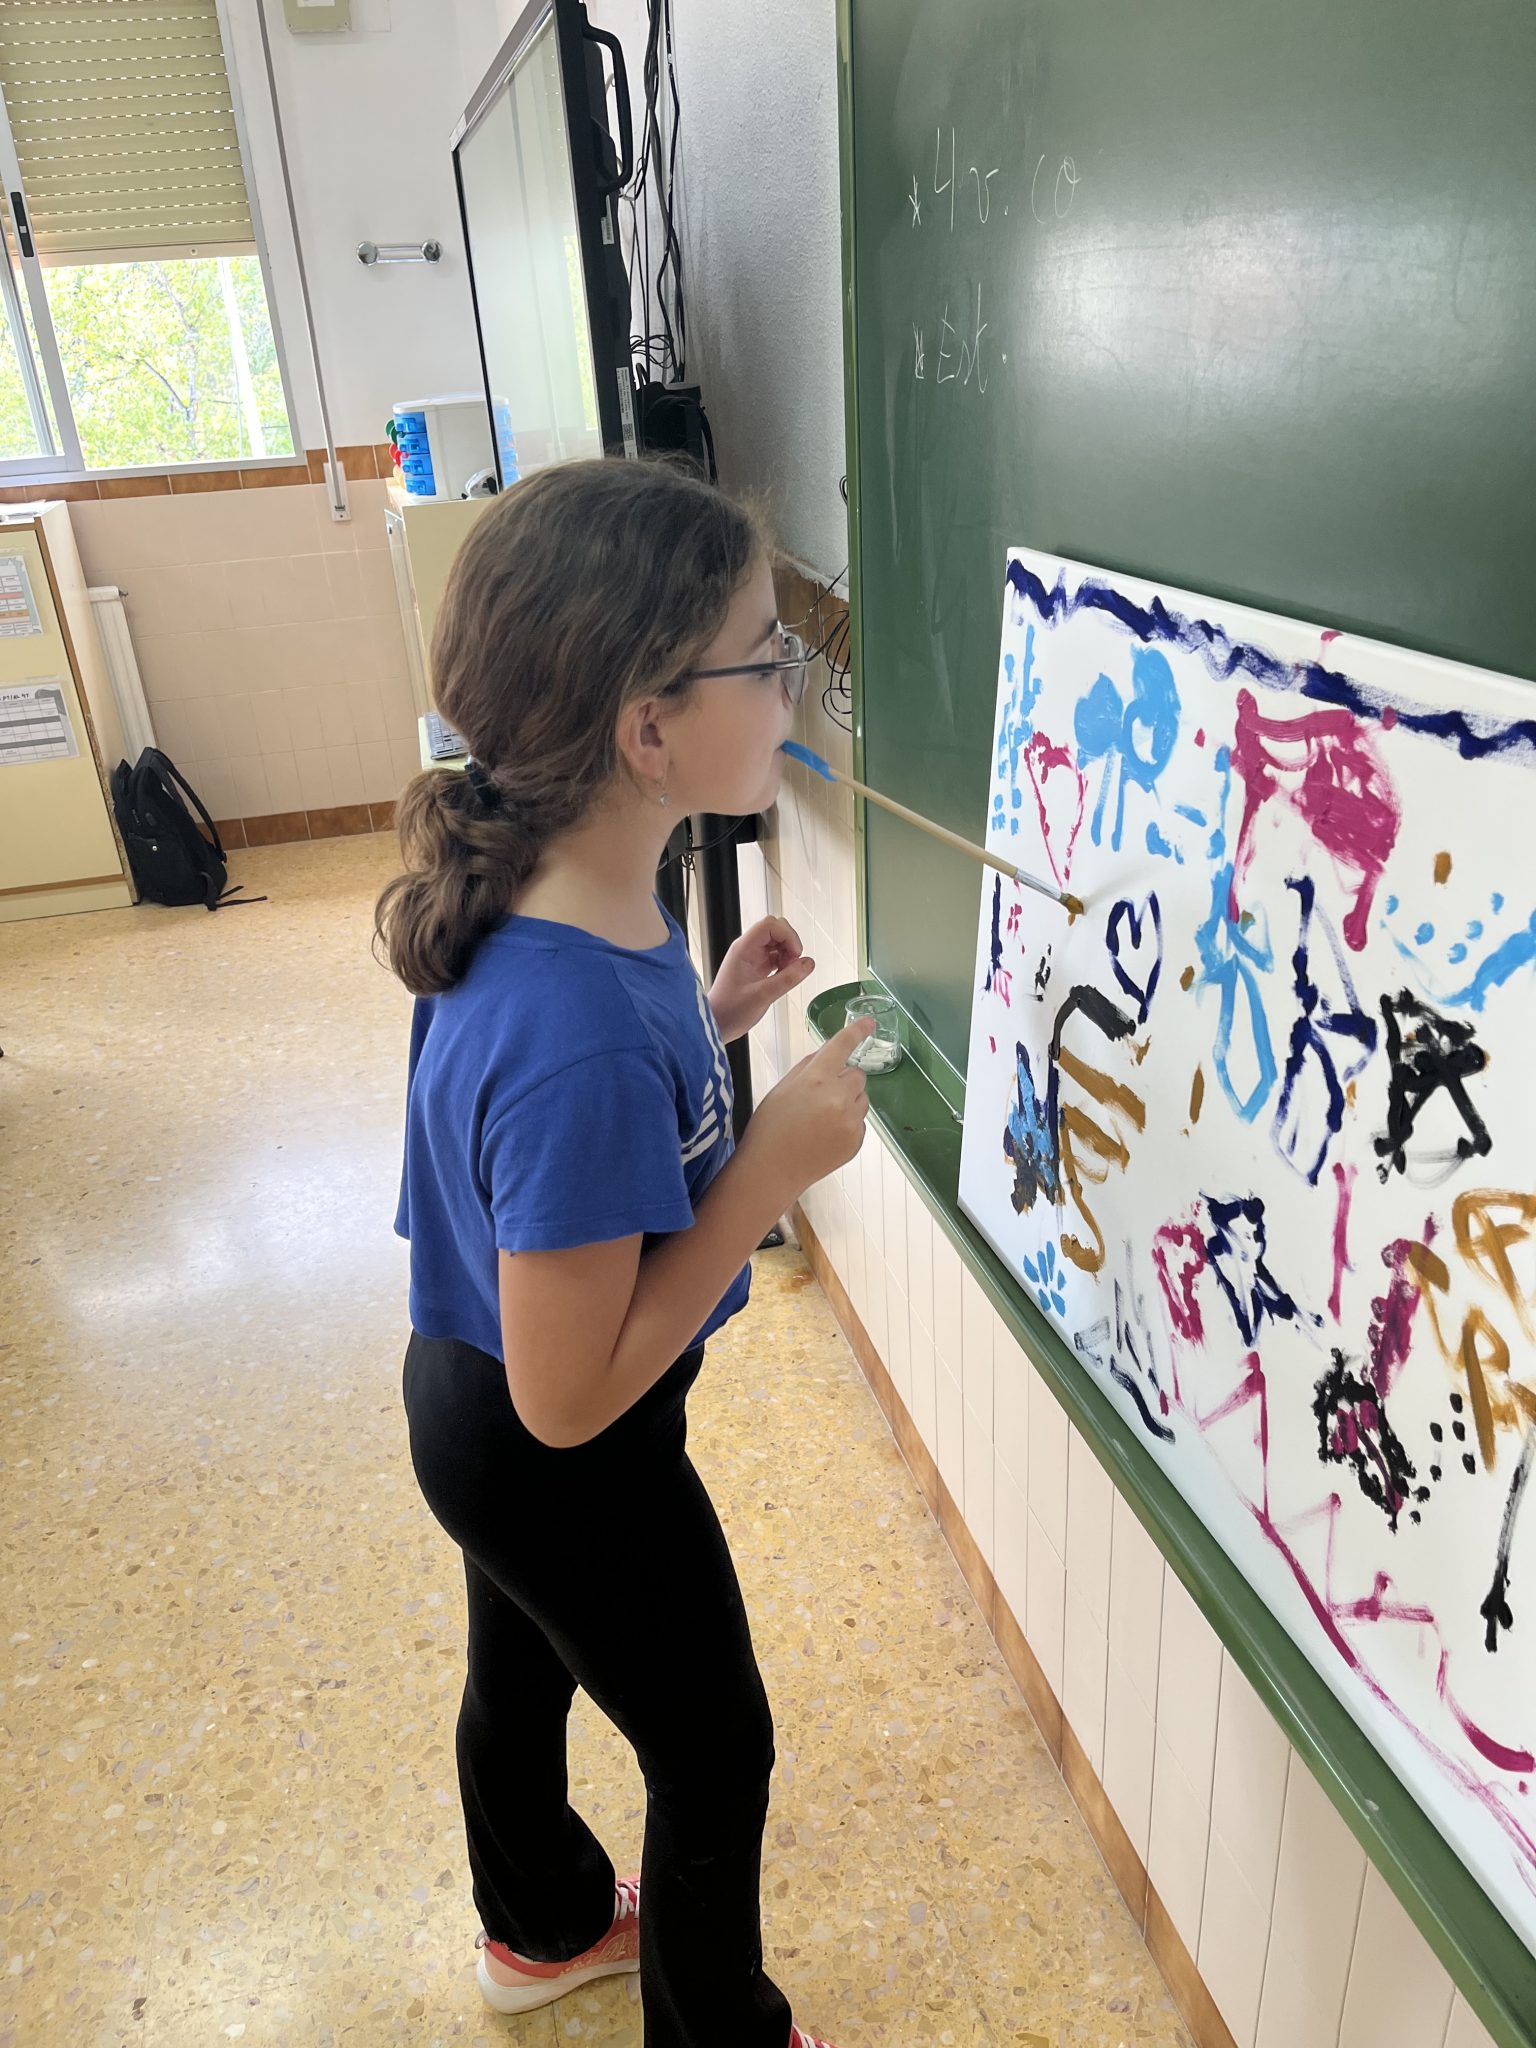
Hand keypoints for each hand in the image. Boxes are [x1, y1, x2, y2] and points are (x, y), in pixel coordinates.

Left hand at [708, 916, 815, 1041]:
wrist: (717, 1024)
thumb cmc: (730, 1011)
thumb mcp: (763, 996)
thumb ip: (788, 978)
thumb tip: (808, 963)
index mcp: (743, 949)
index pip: (770, 925)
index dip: (787, 935)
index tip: (796, 954)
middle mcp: (747, 949)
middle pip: (775, 930)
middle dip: (790, 944)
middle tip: (794, 964)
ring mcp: (751, 958)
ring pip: (777, 943)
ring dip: (788, 954)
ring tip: (789, 973)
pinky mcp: (755, 968)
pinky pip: (775, 956)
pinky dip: (784, 963)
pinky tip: (784, 977)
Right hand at [738, 1015, 874, 1206]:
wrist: (771, 1170)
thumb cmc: (770, 1127)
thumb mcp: (782, 1088)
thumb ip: (808, 1067)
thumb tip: (828, 1053)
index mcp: (816, 1079)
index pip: (842, 1047)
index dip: (856, 1032)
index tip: (869, 1023)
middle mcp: (837, 1098)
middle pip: (858, 1075)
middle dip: (844, 1080)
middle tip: (821, 1097)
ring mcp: (850, 1122)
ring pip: (862, 1099)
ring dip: (848, 1102)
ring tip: (821, 1119)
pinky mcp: (856, 1141)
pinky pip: (860, 1123)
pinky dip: (847, 1125)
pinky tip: (824, 1136)